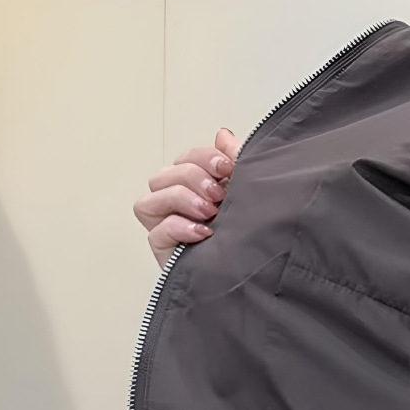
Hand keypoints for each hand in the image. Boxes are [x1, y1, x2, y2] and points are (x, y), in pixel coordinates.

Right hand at [134, 127, 238, 268]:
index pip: (185, 159)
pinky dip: (178, 227)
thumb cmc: (251, 235)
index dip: (202, 157)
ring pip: (149, 201)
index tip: (228, 167)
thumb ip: (236, 161)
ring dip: (180, 199)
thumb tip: (223, 134)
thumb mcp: (248, 192)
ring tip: (210, 212)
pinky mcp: (167, 253)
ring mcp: (169, 229)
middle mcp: (178, 207)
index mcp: (197, 188)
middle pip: (162, 176)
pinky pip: (156, 233)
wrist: (259, 275)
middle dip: (191, 177)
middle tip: (219, 193)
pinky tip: (204, 232)